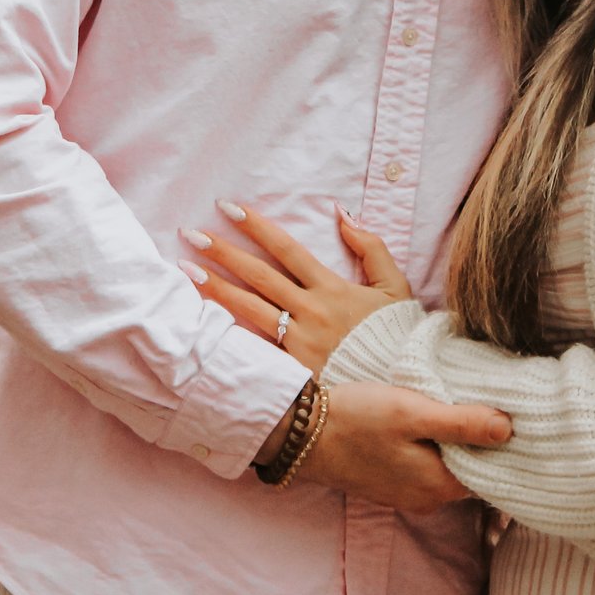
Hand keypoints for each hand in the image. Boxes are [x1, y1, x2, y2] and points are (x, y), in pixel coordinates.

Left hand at [180, 201, 410, 371]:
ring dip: (215, 288)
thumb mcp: (395, 286)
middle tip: (190, 233)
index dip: (256, 226)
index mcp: (332, 287)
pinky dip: (229, 334)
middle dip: (223, 251)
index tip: (229, 207)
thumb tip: (342, 214)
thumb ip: (371, 247)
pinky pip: (256, 348)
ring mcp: (299, 342)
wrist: (407, 386)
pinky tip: (204, 323)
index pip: (286, 248)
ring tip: (186, 271)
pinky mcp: (293, 370)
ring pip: (249, 309)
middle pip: (258, 275)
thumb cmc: (398, 337)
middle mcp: (311, 311)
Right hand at [298, 381, 511, 513]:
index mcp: (439, 488)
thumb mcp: (412, 412)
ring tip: (451, 401)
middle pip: (470, 468)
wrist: (300, 433)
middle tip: (478, 396)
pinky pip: (424, 466)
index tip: (505, 406)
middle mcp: (427, 500)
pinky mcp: (390, 483)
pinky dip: (429, 445)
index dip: (500, 438)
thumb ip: (462, 423)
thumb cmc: (356, 419)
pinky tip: (423, 419)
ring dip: (451, 439)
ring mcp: (407, 494)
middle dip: (476, 437)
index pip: (491, 468)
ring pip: (446, 465)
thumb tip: (509, 429)